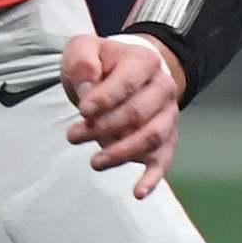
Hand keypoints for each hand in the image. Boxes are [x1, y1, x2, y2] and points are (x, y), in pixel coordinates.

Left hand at [61, 33, 181, 198]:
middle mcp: (164, 87)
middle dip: (104, 128)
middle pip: (138, 113)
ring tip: (94, 162)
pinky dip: (152, 178)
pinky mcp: (166, 139)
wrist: (121, 72)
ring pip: (151, 138)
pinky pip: (164, 160)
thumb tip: (88, 89)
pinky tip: (138, 192)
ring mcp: (168, 115)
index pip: (128, 82)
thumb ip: (82, 62)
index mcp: (145, 60)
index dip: (105, 99)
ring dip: (120, 153)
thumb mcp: (83, 49)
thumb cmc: (100, 62)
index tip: (82, 111)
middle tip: (73, 135)